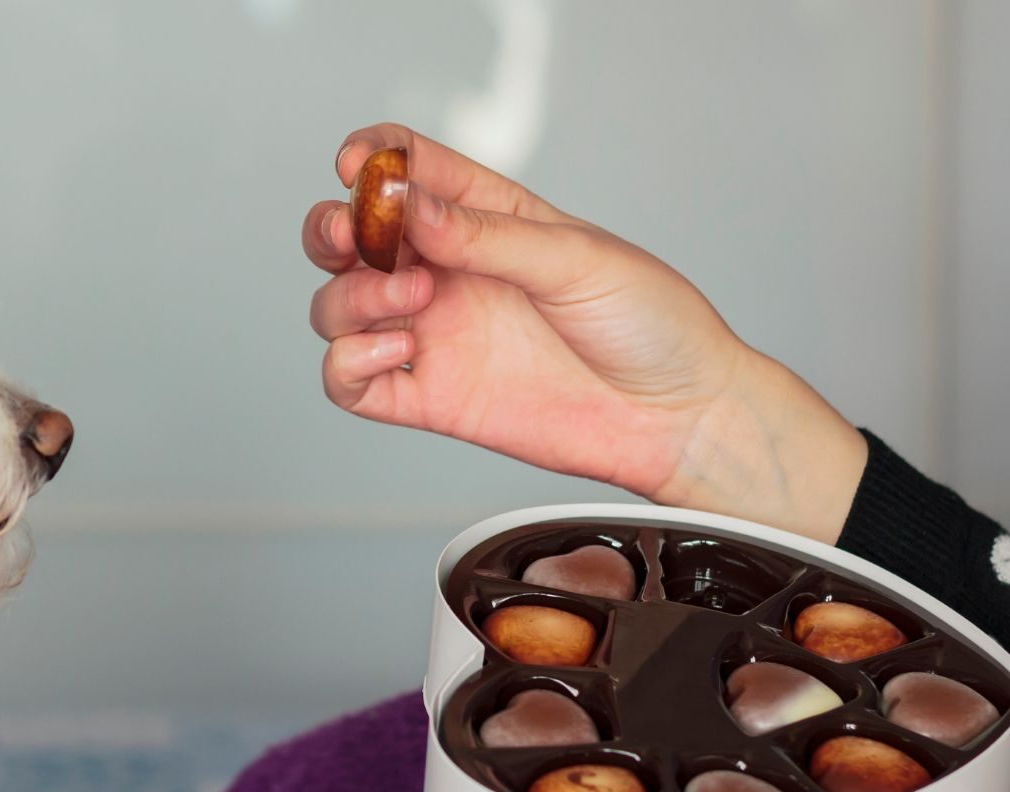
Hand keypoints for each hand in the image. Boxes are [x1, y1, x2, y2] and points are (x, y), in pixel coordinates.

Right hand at [302, 124, 865, 543]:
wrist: (678, 416)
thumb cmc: (648, 323)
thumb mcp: (574, 258)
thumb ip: (485, 235)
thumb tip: (411, 206)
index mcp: (484, 218)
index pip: (404, 168)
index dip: (368, 157)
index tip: (356, 165)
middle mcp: (447, 274)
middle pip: (346, 239)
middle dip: (331, 230)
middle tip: (355, 240)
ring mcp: (433, 336)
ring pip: (336, 307)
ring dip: (350, 298)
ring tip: (409, 301)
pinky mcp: (430, 398)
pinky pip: (350, 382)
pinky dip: (349, 363)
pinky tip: (400, 350)